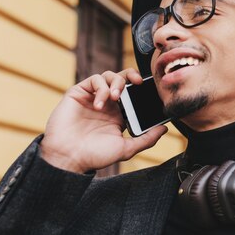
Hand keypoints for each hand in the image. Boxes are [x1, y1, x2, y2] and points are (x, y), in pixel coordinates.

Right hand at [40, 68, 167, 172]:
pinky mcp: (78, 93)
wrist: (69, 158)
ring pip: (108, 76)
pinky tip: (99, 103)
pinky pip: (93, 80)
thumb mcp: (126, 148)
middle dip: (131, 76)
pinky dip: (100, 88)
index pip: (133, 93)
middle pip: (122, 79)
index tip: (151, 89)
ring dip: (116, 83)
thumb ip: (147, 139)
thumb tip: (165, 129)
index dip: (142, 88)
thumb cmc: (95, 155)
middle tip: (137, 82)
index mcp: (119, 114)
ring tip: (116, 97)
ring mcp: (92, 97)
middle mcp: (106, 103)